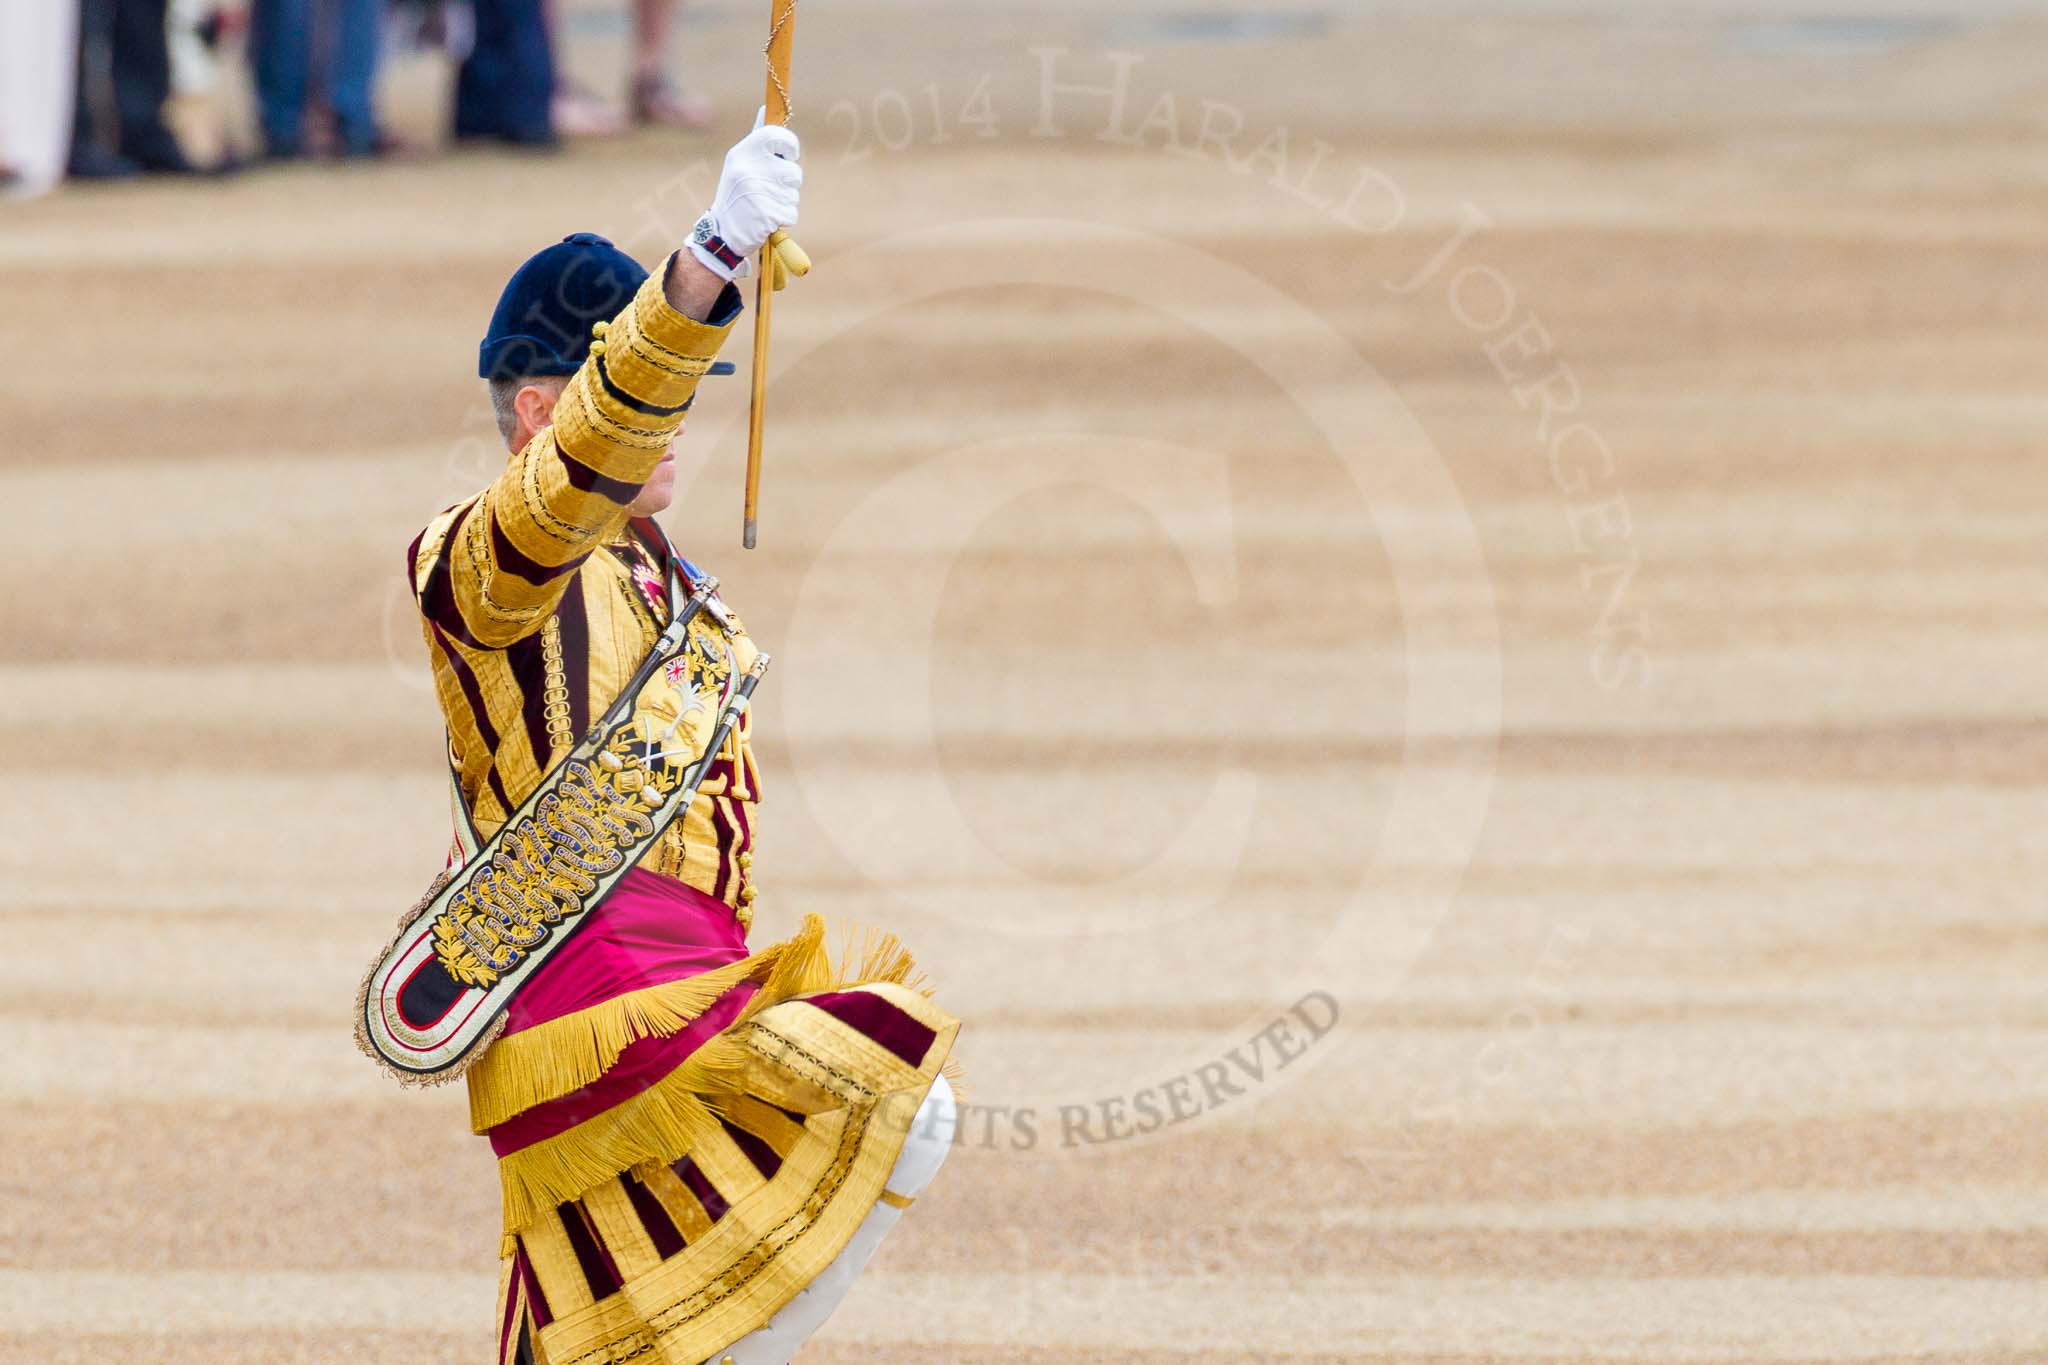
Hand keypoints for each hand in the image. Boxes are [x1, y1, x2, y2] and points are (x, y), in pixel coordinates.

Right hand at [688, 108, 801, 280]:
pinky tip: (766, 218)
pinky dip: (784, 218)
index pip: (779, 136)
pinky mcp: (767, 215)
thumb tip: (765, 107)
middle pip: (794, 171)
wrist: (722, 232)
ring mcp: (758, 192)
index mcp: (743, 152)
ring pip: (794, 193)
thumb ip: (757, 137)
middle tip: (767, 190)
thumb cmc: (736, 193)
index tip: (789, 155)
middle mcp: (749, 169)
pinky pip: (791, 213)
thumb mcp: (740, 162)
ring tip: (763, 204)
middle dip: (787, 183)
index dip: (790, 145)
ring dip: (785, 201)